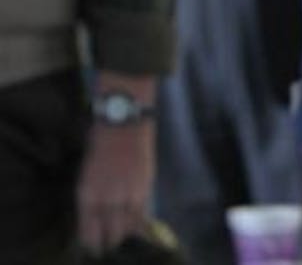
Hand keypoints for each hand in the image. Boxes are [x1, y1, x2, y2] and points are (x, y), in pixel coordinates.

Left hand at [77, 120, 154, 253]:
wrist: (124, 123)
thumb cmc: (100, 144)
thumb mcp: (88, 174)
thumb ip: (93, 196)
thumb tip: (96, 214)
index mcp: (87, 195)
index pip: (89, 231)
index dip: (92, 242)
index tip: (94, 248)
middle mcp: (107, 199)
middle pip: (109, 233)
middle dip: (109, 242)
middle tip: (109, 246)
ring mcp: (127, 194)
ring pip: (127, 227)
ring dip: (124, 235)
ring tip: (123, 238)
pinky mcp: (145, 188)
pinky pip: (142, 214)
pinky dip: (141, 225)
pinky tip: (140, 229)